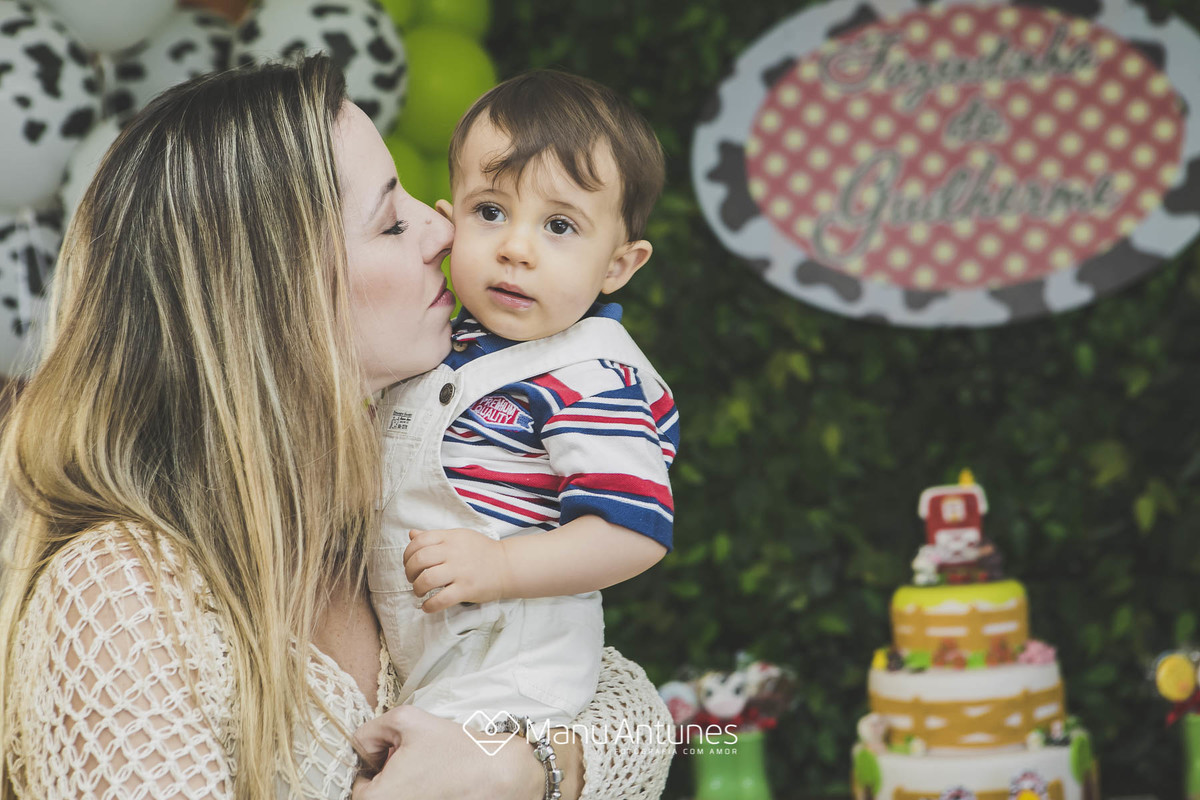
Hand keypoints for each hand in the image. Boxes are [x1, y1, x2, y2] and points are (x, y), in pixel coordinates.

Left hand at [352, 705, 543, 799]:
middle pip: (377, 793)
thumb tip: (363, 746)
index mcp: (375, 799)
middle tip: (416, 759)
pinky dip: (420, 793)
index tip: (396, 752)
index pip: (358, 785)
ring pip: (397, 797)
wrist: (498, 775)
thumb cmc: (454, 750)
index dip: (376, 763)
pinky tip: (438, 783)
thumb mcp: (407, 720)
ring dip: (406, 784)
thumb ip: (371, 729)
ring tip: (429, 770)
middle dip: (391, 774)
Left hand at [403, 528, 512, 611]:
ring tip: (420, 592)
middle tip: (413, 579)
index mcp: (450, 538)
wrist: (507, 565)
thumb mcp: (459, 537)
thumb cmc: (481, 551)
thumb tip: (412, 534)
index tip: (409, 563)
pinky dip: (429, 606)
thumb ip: (435, 536)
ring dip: (417, 588)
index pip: (419, 541)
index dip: (407, 554)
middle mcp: (453, 552)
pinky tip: (428, 606)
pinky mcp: (466, 589)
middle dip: (409, 572)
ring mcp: (460, 571)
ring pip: (427, 580)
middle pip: (419, 560)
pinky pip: (441, 599)